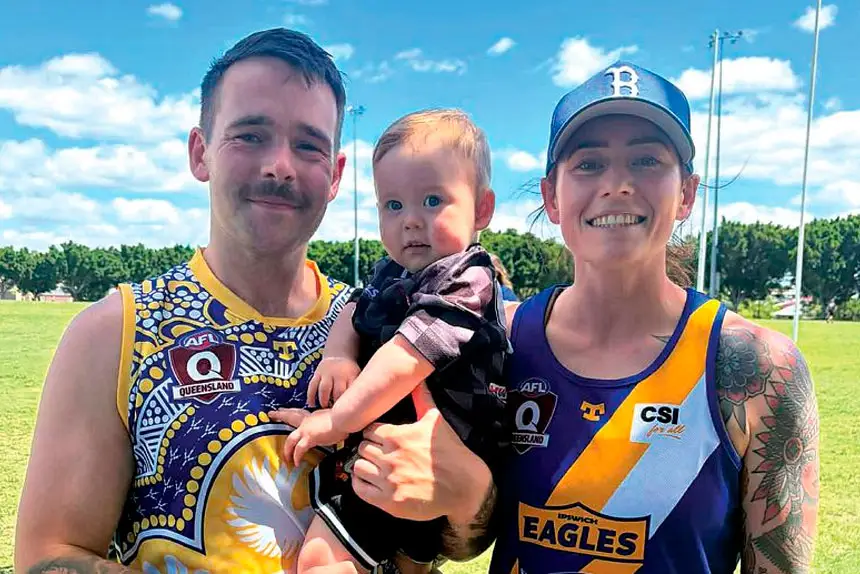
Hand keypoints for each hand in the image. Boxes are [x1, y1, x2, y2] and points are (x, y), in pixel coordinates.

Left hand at [269, 408, 348, 466]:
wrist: (345, 418)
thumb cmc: (345, 418)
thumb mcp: (335, 418)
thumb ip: (330, 422)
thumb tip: (333, 427)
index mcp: (314, 415)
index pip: (300, 412)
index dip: (292, 411)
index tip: (284, 410)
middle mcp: (308, 420)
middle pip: (290, 416)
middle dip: (281, 415)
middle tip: (272, 414)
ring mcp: (307, 429)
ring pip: (290, 439)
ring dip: (287, 449)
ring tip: (286, 457)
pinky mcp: (309, 438)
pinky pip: (299, 450)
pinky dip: (296, 457)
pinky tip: (296, 463)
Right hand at [307, 357, 360, 407]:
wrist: (340, 355)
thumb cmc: (350, 372)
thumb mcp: (358, 376)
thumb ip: (357, 388)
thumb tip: (359, 408)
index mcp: (351, 375)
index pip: (350, 391)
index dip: (348, 403)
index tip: (348, 412)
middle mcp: (339, 373)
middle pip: (338, 391)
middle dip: (337, 403)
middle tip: (336, 413)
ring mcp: (327, 372)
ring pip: (324, 389)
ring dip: (324, 401)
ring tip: (324, 408)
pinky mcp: (317, 373)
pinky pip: (312, 386)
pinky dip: (311, 396)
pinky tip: (312, 404)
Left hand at [350, 385, 491, 523]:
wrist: (465, 486)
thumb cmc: (451, 452)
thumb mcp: (436, 421)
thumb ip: (423, 399)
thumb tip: (419, 379)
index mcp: (398, 436)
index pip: (368, 429)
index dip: (373, 433)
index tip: (380, 438)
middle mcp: (391, 457)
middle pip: (361, 447)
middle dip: (368, 448)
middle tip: (378, 453)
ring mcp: (389, 480)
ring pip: (358, 467)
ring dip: (364, 465)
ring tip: (375, 467)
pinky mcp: (389, 502)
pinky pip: (360, 489)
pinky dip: (361, 484)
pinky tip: (371, 481)